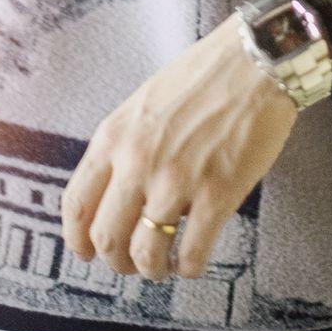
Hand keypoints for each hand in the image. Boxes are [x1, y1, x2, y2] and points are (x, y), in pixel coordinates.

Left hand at [61, 12, 297, 281]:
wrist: (255, 61)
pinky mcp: (217, 194)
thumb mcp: (144, 103)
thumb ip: (126, 145)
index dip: (78, 240)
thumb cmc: (204, 75)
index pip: (76, 204)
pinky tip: (193, 263)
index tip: (86, 253)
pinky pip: (193, 252)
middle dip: (117, 262)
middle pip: (107, 238)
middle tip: (131, 263)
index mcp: (114, 137)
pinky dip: (190, 267)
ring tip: (164, 266)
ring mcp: (176, 181)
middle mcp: (136, 163)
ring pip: (145, 253)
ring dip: (152, 269)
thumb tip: (122, 191)